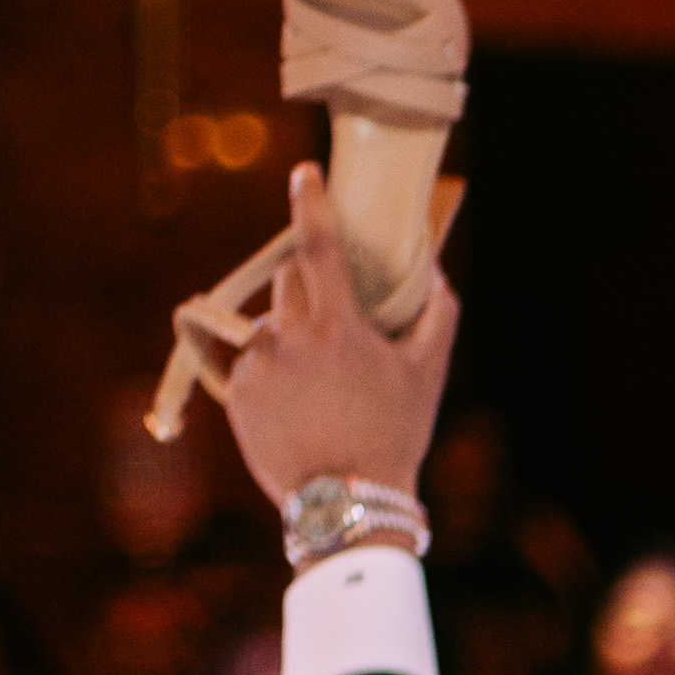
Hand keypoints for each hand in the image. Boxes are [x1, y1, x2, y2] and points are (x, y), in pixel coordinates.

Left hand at [218, 165, 456, 514]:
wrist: (344, 502)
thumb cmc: (394, 436)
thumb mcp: (429, 375)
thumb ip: (437, 315)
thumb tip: (436, 273)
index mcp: (337, 326)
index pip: (319, 247)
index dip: (311, 203)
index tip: (304, 173)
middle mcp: (289, 338)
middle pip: (289, 280)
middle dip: (309, 285)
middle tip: (334, 320)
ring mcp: (257, 367)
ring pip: (270, 326)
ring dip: (291, 339)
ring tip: (318, 385)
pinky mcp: (236, 395)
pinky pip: (250, 367)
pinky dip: (271, 377)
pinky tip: (297, 408)